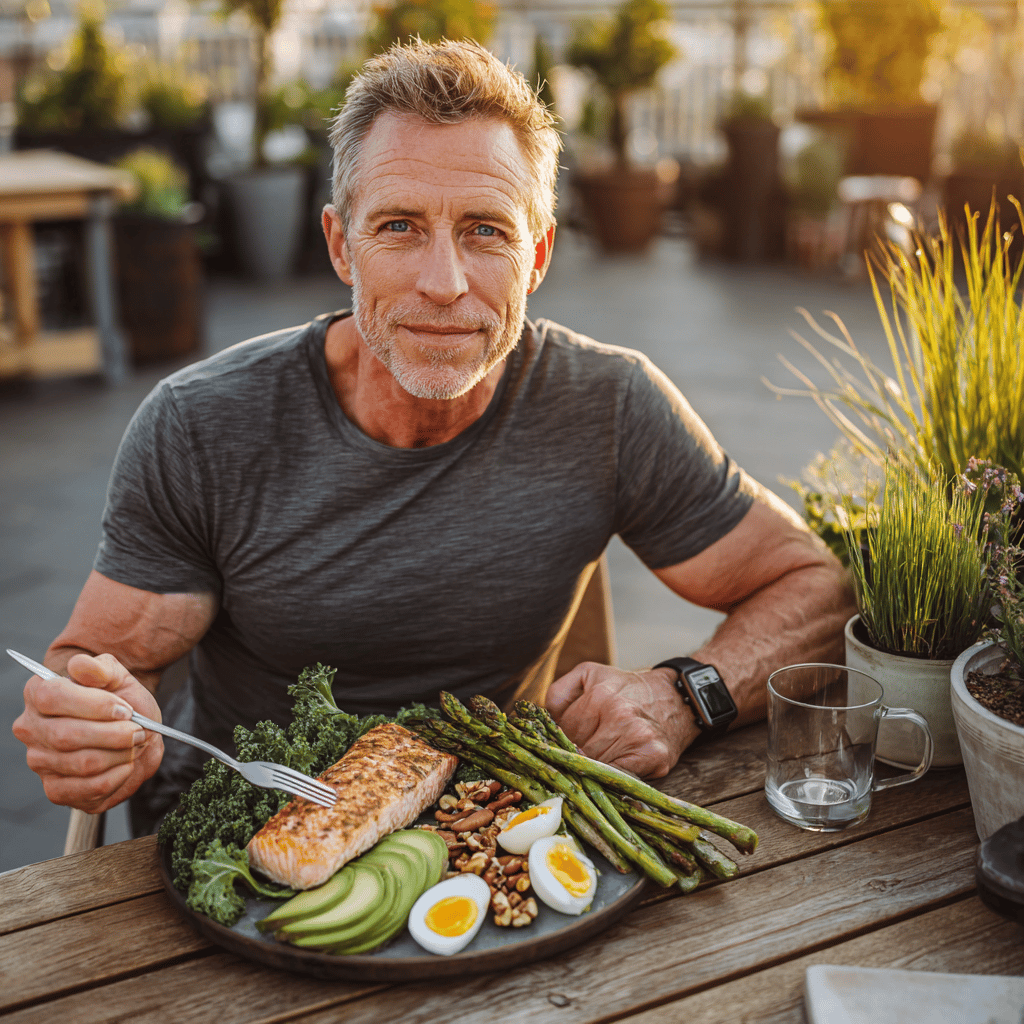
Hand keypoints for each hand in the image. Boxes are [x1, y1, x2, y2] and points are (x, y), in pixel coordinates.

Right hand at [12, 653, 163, 813]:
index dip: (94, 705)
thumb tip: (82, 666)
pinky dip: (118, 776)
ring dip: (120, 754)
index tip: (125, 710)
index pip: (53, 697)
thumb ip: (101, 667)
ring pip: (83, 764)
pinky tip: (127, 764)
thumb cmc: (120, 701)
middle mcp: (31, 729)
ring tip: (136, 743)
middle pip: (67, 736)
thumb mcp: (117, 677)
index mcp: (39, 693)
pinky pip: (90, 788)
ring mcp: (40, 762)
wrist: (131, 730)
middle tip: (139, 730)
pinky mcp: (56, 790)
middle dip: (114, 734)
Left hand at [545, 662, 698, 777]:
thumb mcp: (588, 674)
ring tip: (591, 767)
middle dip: (570, 758)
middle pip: (576, 751)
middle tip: (567, 764)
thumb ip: (559, 694)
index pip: (563, 731)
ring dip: (587, 771)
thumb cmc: (627, 689)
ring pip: (593, 767)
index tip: (550, 753)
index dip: (556, 743)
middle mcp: (619, 713)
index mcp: (599, 693)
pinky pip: (617, 778)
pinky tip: (605, 777)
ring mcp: (638, 736)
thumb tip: (539, 725)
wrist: (677, 697)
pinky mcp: (654, 756)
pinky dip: (608, 781)